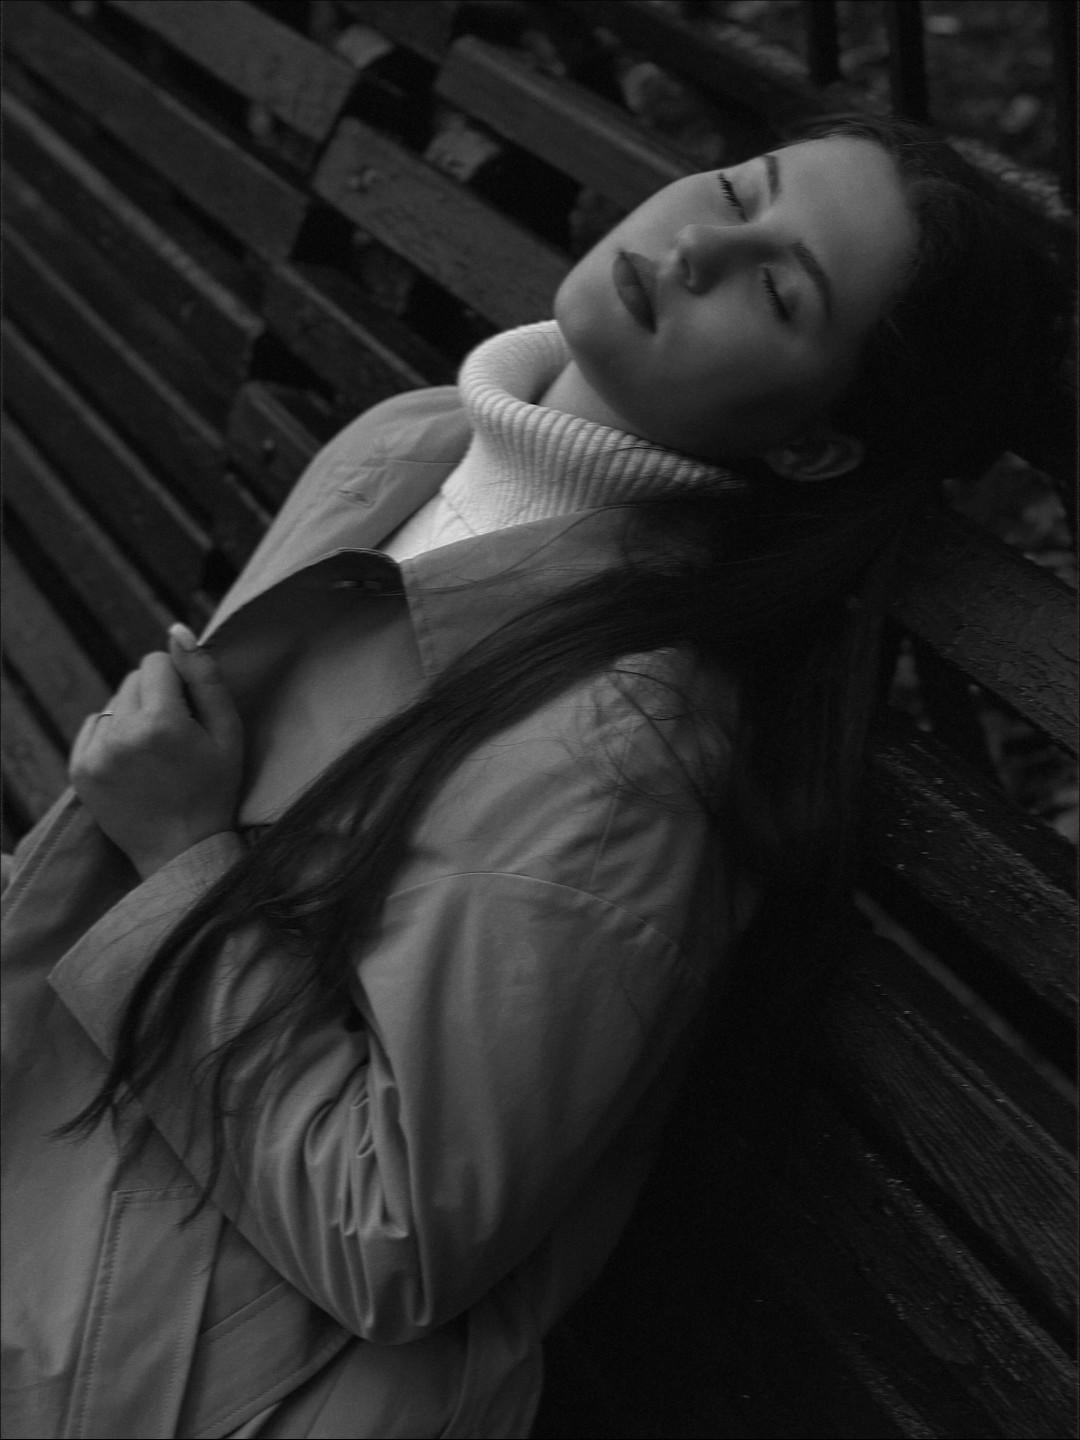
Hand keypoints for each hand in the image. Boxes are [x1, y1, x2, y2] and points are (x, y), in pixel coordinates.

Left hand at [70, 624, 243, 878]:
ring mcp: (96, 753)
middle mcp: (123, 733)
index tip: (189, 711)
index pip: (155, 662)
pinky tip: (133, 761)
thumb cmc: (215, 789)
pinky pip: (93, 726)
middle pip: (133, 680)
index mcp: (162, 721)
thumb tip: (177, 632)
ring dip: (133, 715)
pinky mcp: (80, 769)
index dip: (178, 681)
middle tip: (174, 736)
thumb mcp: (228, 732)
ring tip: (154, 752)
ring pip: (113, 702)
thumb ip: (205, 677)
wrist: (181, 850)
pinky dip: (112, 735)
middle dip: (155, 696)